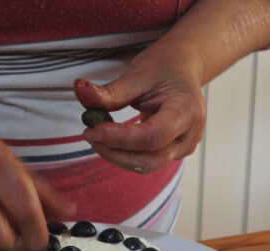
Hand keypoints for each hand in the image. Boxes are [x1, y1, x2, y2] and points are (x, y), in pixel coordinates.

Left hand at [74, 43, 205, 174]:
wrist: (183, 68)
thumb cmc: (163, 67)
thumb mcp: (137, 74)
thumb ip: (110, 91)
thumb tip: (80, 90)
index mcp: (187, 112)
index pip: (152, 137)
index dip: (120, 139)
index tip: (93, 130)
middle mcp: (189, 135)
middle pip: (149, 161)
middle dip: (115, 153)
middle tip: (89, 134)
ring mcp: (183, 147)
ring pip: (146, 165)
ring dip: (117, 155)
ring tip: (97, 134)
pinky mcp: (174, 152)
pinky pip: (146, 161)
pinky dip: (125, 153)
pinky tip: (111, 137)